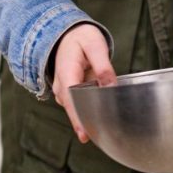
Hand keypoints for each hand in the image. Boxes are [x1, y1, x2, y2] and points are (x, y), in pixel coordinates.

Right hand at [52, 24, 115, 141]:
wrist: (68, 35)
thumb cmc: (81, 38)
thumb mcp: (95, 45)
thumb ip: (103, 66)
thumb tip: (111, 86)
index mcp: (66, 71)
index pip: (71, 98)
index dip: (77, 117)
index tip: (84, 133)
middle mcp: (61, 84)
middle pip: (72, 108)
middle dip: (83, 124)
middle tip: (99, 137)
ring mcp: (63, 90)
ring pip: (75, 109)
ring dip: (86, 119)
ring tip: (102, 132)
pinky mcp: (70, 93)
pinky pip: (78, 105)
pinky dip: (88, 112)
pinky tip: (101, 119)